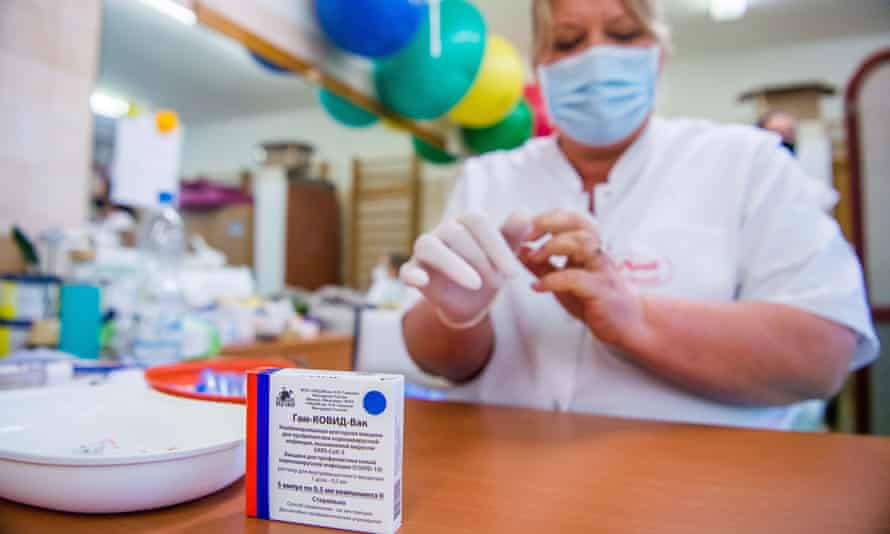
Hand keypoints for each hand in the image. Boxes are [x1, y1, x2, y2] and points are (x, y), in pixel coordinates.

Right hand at [401, 212, 531, 327]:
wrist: (472, 301)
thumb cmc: (490, 270)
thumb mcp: (506, 256)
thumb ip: (514, 234)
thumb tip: (525, 212)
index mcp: (466, 222)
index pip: (477, 222)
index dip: (495, 246)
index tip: (514, 273)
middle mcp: (444, 231)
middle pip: (456, 234)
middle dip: (480, 259)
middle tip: (498, 283)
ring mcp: (426, 250)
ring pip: (429, 246)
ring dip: (452, 265)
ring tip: (476, 285)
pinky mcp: (414, 272)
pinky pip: (407, 270)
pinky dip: (411, 275)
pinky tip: (421, 282)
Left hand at [519, 210, 650, 348]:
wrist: (627, 324)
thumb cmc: (595, 300)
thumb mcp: (563, 280)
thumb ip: (542, 266)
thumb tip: (520, 250)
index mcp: (588, 247)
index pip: (569, 218)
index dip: (545, 218)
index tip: (523, 230)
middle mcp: (597, 253)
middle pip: (578, 222)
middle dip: (548, 223)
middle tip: (526, 236)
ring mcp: (602, 270)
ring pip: (583, 243)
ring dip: (553, 246)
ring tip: (533, 259)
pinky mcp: (602, 291)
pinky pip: (577, 278)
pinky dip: (553, 280)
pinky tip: (538, 287)